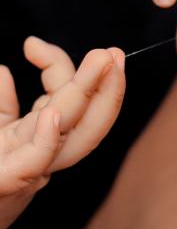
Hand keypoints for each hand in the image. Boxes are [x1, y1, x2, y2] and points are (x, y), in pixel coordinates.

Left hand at [0, 38, 125, 228]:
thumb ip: (2, 103)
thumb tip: (3, 70)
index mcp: (40, 138)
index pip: (66, 98)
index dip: (57, 65)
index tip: (31, 45)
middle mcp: (44, 155)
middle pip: (89, 122)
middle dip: (108, 86)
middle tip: (114, 53)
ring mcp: (30, 171)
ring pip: (75, 140)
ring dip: (91, 100)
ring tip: (102, 65)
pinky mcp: (6, 183)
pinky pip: (34, 164)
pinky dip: (47, 141)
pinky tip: (52, 116)